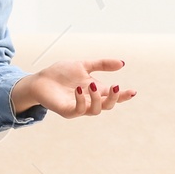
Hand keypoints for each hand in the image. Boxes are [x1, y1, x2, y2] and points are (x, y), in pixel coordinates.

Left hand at [11, 58, 136, 118]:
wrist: (41, 79)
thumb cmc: (61, 73)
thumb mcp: (84, 65)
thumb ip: (102, 64)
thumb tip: (122, 63)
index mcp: (95, 91)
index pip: (113, 96)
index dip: (123, 95)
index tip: (133, 91)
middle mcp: (89, 101)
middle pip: (108, 106)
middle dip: (115, 98)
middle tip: (116, 87)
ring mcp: (79, 107)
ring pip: (96, 110)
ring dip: (98, 98)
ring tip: (92, 84)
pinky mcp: (67, 110)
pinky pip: (79, 110)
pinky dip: (81, 100)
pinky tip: (80, 88)